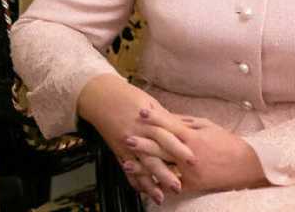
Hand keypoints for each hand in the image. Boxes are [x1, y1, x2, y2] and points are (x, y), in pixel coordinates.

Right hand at [76, 74, 196, 203]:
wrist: (101, 96)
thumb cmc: (129, 96)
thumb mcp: (151, 103)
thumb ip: (166, 118)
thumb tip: (183, 129)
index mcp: (149, 120)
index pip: (167, 137)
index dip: (180, 149)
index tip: (193, 161)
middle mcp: (138, 134)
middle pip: (154, 156)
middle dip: (166, 173)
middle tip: (179, 186)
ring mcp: (126, 144)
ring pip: (140, 167)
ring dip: (151, 184)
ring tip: (161, 197)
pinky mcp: (117, 150)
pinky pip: (127, 169)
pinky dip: (135, 181)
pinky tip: (143, 191)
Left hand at [125, 107, 267, 191]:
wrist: (245, 165)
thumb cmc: (227, 143)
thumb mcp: (209, 126)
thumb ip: (187, 122)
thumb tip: (169, 116)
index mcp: (194, 137)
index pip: (171, 124)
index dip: (156, 117)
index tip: (141, 111)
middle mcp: (190, 154)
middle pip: (162, 147)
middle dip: (142, 142)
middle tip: (126, 137)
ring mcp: (189, 171)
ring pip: (162, 167)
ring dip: (143, 165)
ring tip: (126, 162)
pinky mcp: (191, 184)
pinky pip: (171, 185)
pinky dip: (157, 183)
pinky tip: (143, 182)